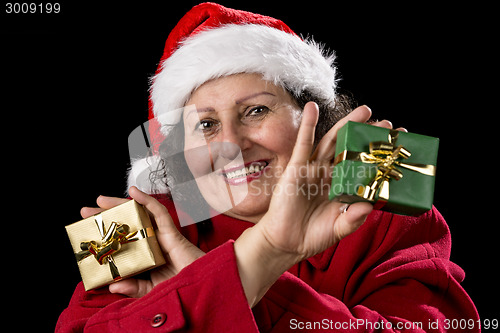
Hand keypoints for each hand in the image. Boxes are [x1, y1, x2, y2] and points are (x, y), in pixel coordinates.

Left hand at [81, 187, 204, 297]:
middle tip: (86, 212)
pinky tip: (133, 192)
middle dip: (106, 216)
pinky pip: (158, 213)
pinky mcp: (171, 231)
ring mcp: (160, 235)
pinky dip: (147, 200)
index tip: (87, 235)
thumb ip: (134, 288)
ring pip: (138, 215)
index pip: (121, 241)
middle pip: (126, 224)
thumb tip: (112, 286)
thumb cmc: (179, 286)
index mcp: (144, 255)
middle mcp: (150, 242)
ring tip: (101, 199)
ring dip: (120, 204)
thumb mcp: (151, 290)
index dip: (105, 236)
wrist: (199, 287)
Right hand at [234, 103, 400, 305]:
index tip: (398, 144)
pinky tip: (312, 108)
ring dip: (346, 124)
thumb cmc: (312, 236)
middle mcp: (330, 175)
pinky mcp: (296, 168)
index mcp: (343, 187)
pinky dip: (307, 125)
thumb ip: (353, 219)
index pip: (364, 166)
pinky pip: (303, 144)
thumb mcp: (339, 229)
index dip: (379, 155)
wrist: (286, 242)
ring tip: (363, 111)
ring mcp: (314, 169)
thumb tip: (369, 206)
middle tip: (386, 123)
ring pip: (332, 141)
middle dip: (367, 135)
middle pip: (351, 149)